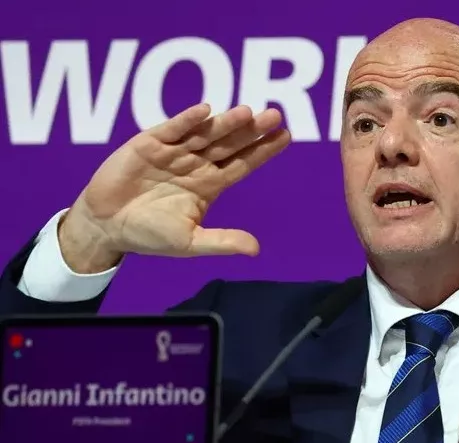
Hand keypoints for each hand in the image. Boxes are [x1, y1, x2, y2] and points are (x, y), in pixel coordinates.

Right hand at [60, 104, 290, 272]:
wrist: (106, 226)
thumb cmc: (149, 235)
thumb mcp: (190, 242)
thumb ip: (222, 241)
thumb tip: (256, 250)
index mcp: (210, 184)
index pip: (243, 164)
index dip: (263, 151)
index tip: (286, 136)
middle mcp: (197, 163)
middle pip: (230, 144)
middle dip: (251, 131)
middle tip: (275, 115)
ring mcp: (174, 151)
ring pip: (205, 134)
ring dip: (225, 123)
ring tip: (247, 113)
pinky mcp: (148, 143)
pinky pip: (171, 129)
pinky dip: (186, 120)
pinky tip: (204, 111)